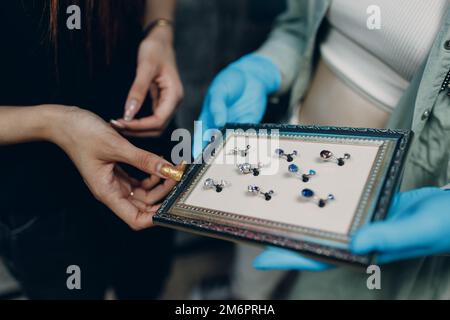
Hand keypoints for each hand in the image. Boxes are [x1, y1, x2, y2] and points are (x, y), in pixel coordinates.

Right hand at [51, 106, 179, 229]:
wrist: (63, 122)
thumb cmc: (81, 134)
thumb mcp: (117, 146)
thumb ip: (144, 160)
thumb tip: (168, 170)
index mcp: (107, 192)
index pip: (135, 219)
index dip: (154, 218)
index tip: (172, 207)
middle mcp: (112, 191)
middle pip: (144, 206)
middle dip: (163, 195)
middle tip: (178, 178)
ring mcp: (115, 182)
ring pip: (144, 192)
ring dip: (160, 184)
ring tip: (173, 169)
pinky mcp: (117, 172)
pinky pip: (139, 180)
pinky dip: (152, 175)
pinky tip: (160, 164)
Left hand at [112, 27, 182, 136]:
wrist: (161, 40)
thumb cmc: (155, 49)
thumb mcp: (145, 67)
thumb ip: (138, 90)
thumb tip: (129, 113)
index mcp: (174, 95)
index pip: (159, 121)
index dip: (140, 126)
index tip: (120, 123)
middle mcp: (174, 102)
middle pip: (158, 128)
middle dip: (137, 130)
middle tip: (115, 126)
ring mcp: (169, 103)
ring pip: (155, 126)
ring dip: (138, 129)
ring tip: (118, 124)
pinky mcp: (161, 102)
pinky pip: (152, 118)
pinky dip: (139, 123)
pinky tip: (126, 119)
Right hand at [193, 54, 280, 157]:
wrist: (252, 77)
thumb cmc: (230, 82)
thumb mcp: (220, 90)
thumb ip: (217, 106)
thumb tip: (217, 123)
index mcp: (207, 120)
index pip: (199, 139)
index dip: (197, 151)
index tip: (197, 162)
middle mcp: (219, 129)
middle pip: (214, 147)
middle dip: (214, 157)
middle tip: (215, 164)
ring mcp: (234, 130)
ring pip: (231, 147)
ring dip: (231, 154)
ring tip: (230, 161)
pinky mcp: (248, 129)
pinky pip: (247, 140)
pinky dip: (247, 146)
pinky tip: (247, 150)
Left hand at [253, 187, 449, 269]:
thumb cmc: (442, 225)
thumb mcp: (416, 228)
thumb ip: (388, 237)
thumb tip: (356, 243)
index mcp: (365, 251)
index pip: (320, 258)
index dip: (290, 258)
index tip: (260, 258)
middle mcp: (357, 239)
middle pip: (314, 242)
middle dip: (286, 239)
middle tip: (256, 229)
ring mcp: (361, 224)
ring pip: (324, 225)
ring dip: (301, 221)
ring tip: (274, 210)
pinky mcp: (367, 209)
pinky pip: (337, 208)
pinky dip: (321, 204)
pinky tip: (308, 193)